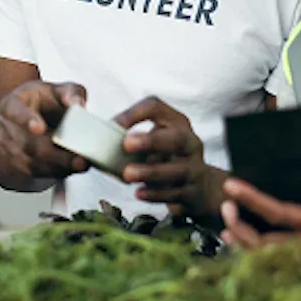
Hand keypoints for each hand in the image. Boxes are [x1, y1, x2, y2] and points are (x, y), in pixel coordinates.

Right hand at [0, 80, 90, 180]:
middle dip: (56, 156)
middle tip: (79, 159)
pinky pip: (37, 176)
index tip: (38, 127)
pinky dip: (56, 173)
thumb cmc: (41, 105)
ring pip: (34, 165)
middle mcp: (6, 129)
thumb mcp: (56, 89)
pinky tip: (69, 167)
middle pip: (29, 146)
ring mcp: (7, 152)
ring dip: (59, 167)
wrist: (24, 122)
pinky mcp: (14, 170)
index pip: (14, 111)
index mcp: (11, 105)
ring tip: (80, 163)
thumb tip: (77, 104)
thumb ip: (71, 93)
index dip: (26, 119)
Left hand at [115, 96, 225, 219]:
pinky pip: (175, 193)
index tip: (113, 124)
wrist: (200, 187)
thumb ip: (133, 140)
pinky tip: (139, 193)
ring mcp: (194, 168)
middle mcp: (190, 143)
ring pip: (178, 169)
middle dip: (151, 140)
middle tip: (126, 144)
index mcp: (175, 123)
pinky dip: (155, 194)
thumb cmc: (167, 158)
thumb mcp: (155, 142)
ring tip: (127, 174)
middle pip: (176, 138)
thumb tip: (100, 146)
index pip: (155, 107)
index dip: (133, 113)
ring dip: (150, 171)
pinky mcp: (193, 192)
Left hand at [220, 155, 300, 287]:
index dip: (253, 201)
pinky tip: (250, 246)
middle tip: (224, 207)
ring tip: (228, 228)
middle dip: (240, 228)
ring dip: (247, 244)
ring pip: (272, 260)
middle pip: (265, 244)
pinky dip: (263, 257)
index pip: (280, 213)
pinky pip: (285, 266)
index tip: (231, 187)